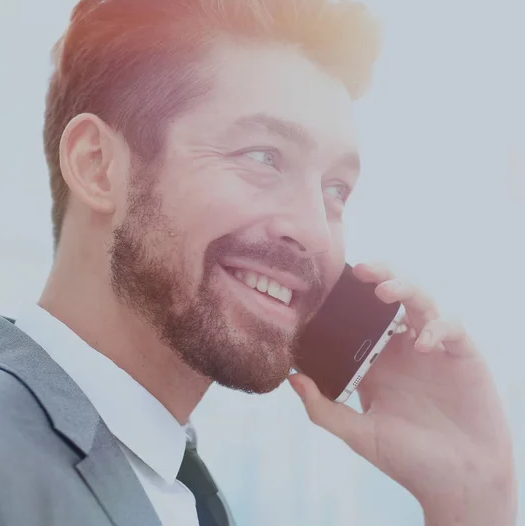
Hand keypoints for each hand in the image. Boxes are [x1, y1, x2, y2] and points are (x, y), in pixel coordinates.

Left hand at [288, 262, 516, 525]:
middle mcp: (402, 349)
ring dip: (405, 289)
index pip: (359, 318)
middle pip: (391, 298)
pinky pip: (450, 328)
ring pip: (420, 302)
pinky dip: (437, 328)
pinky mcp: (461, 355)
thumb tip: (291, 377)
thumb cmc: (408, 460)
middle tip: (358, 270)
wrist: (460, 482)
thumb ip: (323, 408)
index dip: (347, 299)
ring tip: (384, 290)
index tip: (328, 284)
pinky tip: (422, 345)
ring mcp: (432, 349)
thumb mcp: (358, 434)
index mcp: (376, 361)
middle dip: (378, 276)